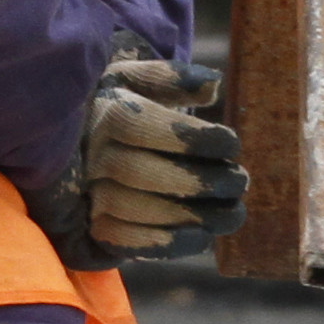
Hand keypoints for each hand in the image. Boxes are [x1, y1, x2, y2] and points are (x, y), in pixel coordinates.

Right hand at [29, 57, 246, 268]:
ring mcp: (88, 193)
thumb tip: (212, 83)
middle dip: (198, 181)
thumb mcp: (139, 82)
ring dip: (190, 216)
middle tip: (240, 182)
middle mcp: (89, 154)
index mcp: (103, 112)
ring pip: (135, 208)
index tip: (232, 144)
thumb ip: (172, 78)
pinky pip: (124, 241)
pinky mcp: (94, 226)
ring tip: (233, 213)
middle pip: (139, 172)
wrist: (83, 143)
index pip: (140, 124)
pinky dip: (165, 244)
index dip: (190, 137)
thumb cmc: (124, 106)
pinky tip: (202, 238)